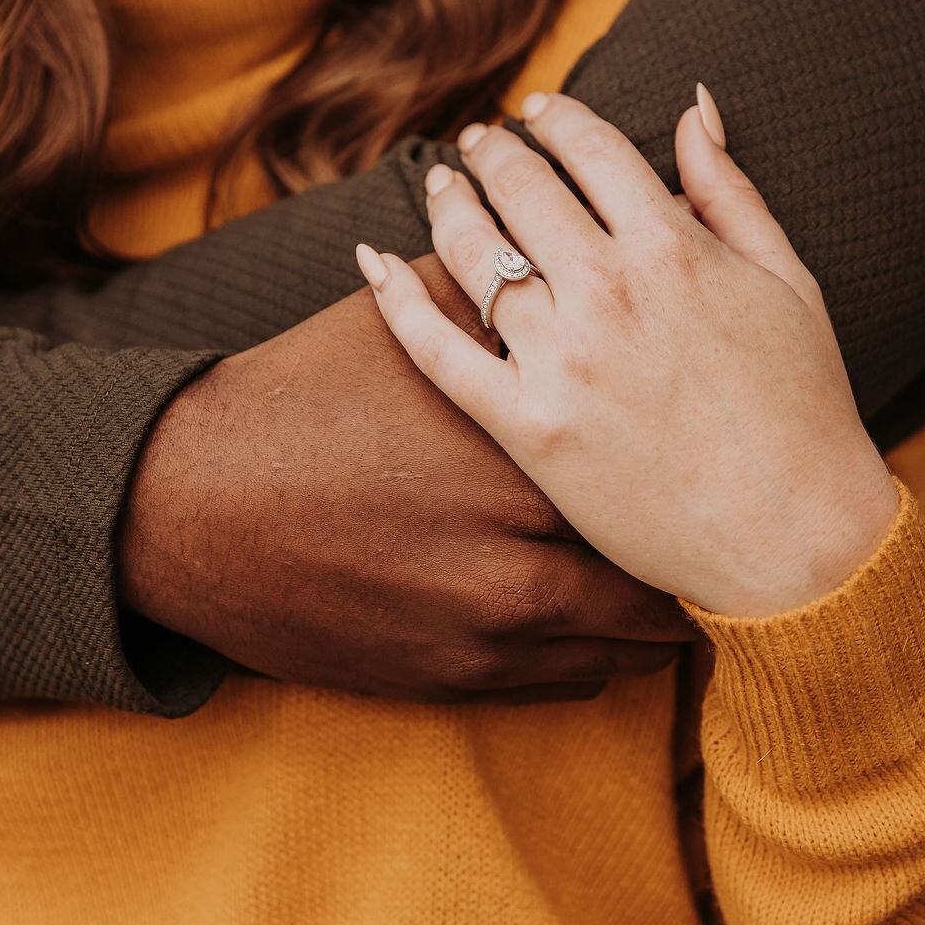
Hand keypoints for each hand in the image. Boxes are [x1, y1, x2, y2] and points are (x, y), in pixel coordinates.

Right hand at [120, 252, 695, 703]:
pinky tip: (619, 623)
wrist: (192, 508)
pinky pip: (575, 680)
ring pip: (630, 635)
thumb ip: (506, 301)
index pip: (656, 455)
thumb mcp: (406, 328)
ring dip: (664, 608)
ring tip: (691, 579)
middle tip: (731, 517)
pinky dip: (605, 651)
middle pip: (657, 556)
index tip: (732, 433)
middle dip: (694, 539)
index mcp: (519, 443)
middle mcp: (518, 546)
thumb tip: (585, 244)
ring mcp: (490, 626)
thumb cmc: (305, 399)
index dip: (702, 446)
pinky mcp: (457, 677)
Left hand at [359, 90, 898, 618]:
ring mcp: (563, 361)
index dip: (557, 118)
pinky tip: (373, 260)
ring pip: (474, 254)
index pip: (591, 148)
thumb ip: (730, 190)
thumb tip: (695, 105)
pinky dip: (396, 299)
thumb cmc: (805, 410)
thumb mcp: (787, 280)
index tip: (539, 113)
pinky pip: (440, 351)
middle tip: (481, 145)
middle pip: (522, 188)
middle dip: (495, 153)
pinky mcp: (528, 428)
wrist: (797, 540)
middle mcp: (609, 292)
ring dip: (450, 204)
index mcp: (674, 247)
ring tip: (444, 187)